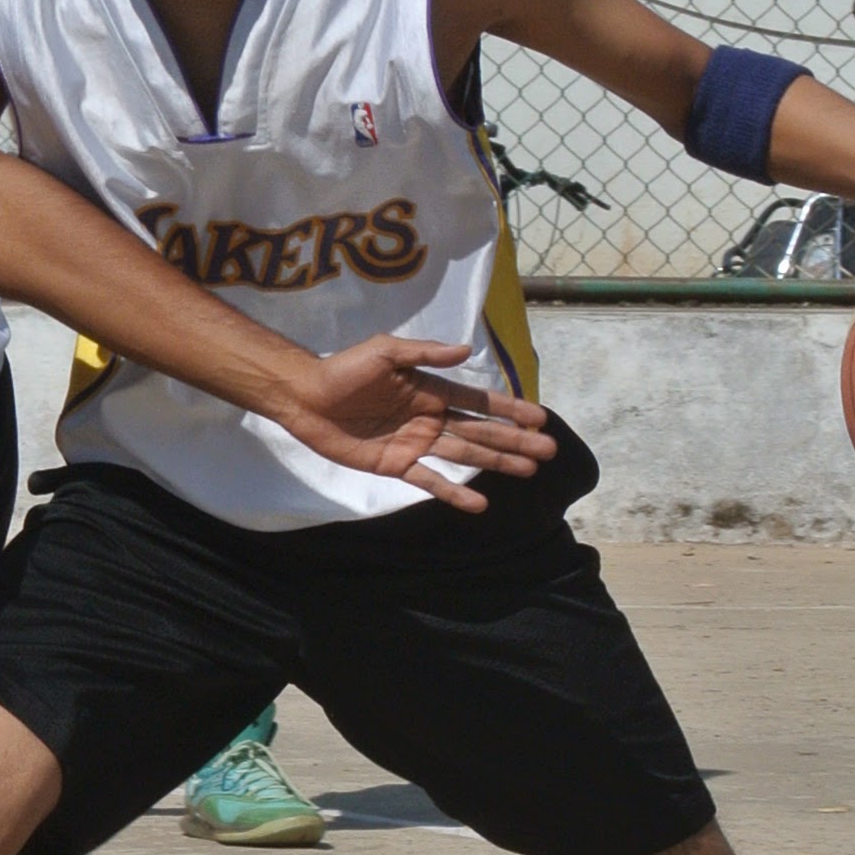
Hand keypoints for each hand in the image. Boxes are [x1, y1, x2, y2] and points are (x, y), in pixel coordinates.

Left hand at [267, 337, 556, 516]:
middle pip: (480, 431)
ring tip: (529, 472)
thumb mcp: (384, 351)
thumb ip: (424, 354)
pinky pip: (430, 480)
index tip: (539, 417)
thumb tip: (466, 349)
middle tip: (548, 451)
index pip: (479, 401)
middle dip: (514, 441)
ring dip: (497, 464)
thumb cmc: (344, 370)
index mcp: (431, 389)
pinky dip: (454, 493)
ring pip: (465, 456)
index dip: (509, 409)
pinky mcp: (396, 465)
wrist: (307, 398)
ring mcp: (416, 443)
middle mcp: (430, 418)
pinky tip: (480, 504)